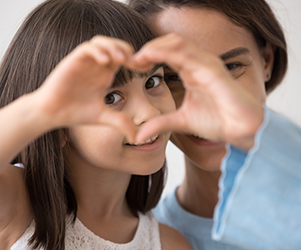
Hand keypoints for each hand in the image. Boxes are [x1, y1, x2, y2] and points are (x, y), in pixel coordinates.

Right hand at [34, 36, 136, 141]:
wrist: (52, 113)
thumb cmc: (76, 113)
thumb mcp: (104, 117)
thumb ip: (121, 123)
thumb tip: (138, 138)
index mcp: (106, 74)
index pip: (124, 58)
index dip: (137, 60)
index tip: (146, 69)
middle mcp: (97, 65)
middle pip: (116, 45)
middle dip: (128, 50)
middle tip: (134, 63)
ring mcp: (85, 62)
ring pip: (102, 42)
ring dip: (113, 47)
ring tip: (121, 60)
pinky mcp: (73, 61)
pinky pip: (87, 48)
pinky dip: (97, 51)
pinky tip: (105, 63)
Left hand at [130, 33, 263, 149]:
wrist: (242, 130)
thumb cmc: (218, 121)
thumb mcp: (181, 122)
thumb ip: (160, 123)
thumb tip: (137, 136)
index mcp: (192, 71)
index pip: (168, 53)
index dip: (148, 56)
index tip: (132, 66)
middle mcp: (199, 63)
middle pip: (170, 42)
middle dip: (148, 48)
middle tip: (131, 61)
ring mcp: (207, 65)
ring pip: (177, 43)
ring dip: (154, 47)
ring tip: (137, 58)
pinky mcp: (213, 71)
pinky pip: (187, 56)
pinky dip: (166, 53)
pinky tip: (150, 58)